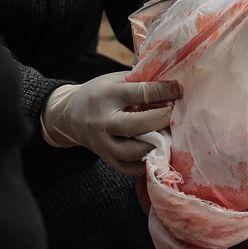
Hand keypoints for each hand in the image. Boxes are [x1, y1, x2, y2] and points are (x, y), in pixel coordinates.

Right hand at [41, 72, 180, 174]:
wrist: (69, 115)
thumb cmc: (100, 93)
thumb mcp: (115, 80)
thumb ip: (140, 82)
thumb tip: (172, 84)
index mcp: (108, 96)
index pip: (141, 93)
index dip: (164, 91)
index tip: (178, 90)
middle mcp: (103, 121)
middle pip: (136, 125)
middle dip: (161, 119)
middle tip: (173, 114)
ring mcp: (103, 143)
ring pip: (132, 151)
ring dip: (154, 144)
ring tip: (165, 135)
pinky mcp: (106, 158)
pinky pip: (129, 168)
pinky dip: (146, 163)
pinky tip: (155, 151)